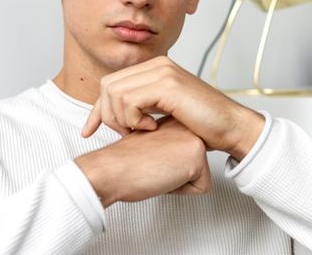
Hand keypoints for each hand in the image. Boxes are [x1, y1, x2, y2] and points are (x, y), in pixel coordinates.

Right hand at [75, 116, 210, 207]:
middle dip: (174, 174)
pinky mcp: (197, 157)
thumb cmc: (122, 162)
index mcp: (175, 121)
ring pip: (200, 176)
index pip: (188, 155)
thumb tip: (175, 157)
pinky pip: (201, 187)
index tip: (151, 161)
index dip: (167, 166)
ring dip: (177, 182)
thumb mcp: (150, 144)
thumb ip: (167, 145)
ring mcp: (194, 139)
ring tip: (156, 170)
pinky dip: (181, 191)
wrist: (109, 169)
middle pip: (196, 165)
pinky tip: (161, 177)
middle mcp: (187, 127)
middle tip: (152, 166)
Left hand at [81, 56, 264, 159]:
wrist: (231, 127)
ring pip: (114, 92)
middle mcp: (158, 64)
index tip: (89, 131)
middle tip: (127, 133)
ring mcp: (163, 71)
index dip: (97, 110)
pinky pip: (128, 100)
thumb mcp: (164, 112)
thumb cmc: (202, 124)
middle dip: (107, 115)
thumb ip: (141, 107)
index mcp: (156, 67)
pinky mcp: (167, 84)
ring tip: (142, 130)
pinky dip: (132, 119)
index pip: (110, 83)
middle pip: (107, 86)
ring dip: (121, 119)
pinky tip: (151, 128)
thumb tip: (112, 117)